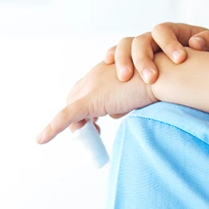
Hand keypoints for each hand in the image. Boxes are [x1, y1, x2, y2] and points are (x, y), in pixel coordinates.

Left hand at [36, 61, 157, 143]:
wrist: (166, 75)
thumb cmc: (162, 81)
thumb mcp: (140, 90)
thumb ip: (125, 99)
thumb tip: (116, 113)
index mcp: (108, 68)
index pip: (88, 88)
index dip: (90, 105)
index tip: (100, 120)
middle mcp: (96, 74)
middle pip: (76, 97)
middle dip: (80, 116)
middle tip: (96, 131)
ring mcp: (93, 86)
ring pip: (73, 109)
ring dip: (78, 125)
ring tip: (94, 137)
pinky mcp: (92, 100)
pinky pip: (66, 116)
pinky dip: (52, 128)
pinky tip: (41, 139)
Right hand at [104, 23, 208, 83]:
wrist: (200, 53)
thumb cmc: (207, 47)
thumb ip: (208, 40)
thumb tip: (195, 43)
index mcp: (171, 30)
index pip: (163, 31)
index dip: (169, 44)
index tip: (180, 60)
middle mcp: (152, 37)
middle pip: (140, 41)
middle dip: (143, 59)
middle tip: (151, 78)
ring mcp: (141, 47)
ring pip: (124, 47)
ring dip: (123, 61)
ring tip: (125, 79)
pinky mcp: (133, 58)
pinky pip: (117, 55)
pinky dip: (112, 60)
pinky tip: (110, 71)